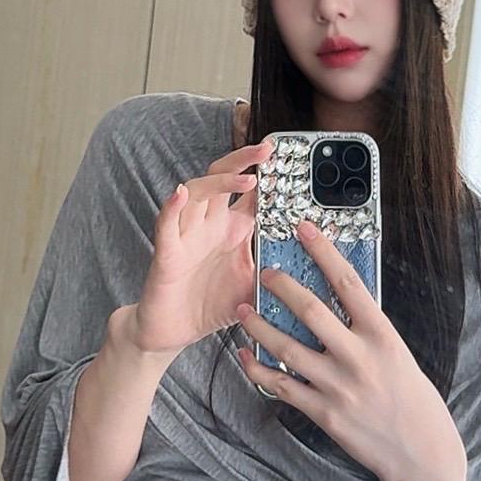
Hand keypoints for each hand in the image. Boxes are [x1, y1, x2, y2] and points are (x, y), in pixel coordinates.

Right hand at [131, 136, 274, 354]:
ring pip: (197, 192)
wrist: (174, 332)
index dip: (265, 172)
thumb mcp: (255, 286)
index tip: (285, 155)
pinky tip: (179, 195)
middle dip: (243, 159)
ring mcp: (186, 235)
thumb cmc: (212, 306)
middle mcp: (209, 225)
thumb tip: (313, 266)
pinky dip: (172, 208)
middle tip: (267, 148)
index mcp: (232, 230)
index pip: (249, 192)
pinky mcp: (167, 254)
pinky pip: (167, 225)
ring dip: (220, 180)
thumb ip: (277, 271)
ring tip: (246, 178)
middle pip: (222, 177)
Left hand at [235, 219, 467, 480]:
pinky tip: (243, 355)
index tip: (304, 228)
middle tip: (264, 272)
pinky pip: (280, 385)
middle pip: (310, 310)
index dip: (323, 252)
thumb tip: (339, 301)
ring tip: (242, 309)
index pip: (348, 283)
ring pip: (286, 347)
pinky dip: (257, 369)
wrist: (421, 454)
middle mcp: (359, 356)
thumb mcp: (399, 355)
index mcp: (382, 335)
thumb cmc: (412, 400)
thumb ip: (369, 331)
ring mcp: (338, 385)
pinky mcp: (323, 412)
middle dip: (282, 286)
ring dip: (259, 325)